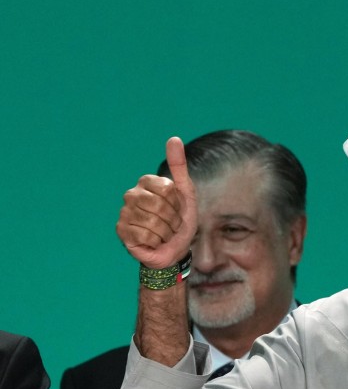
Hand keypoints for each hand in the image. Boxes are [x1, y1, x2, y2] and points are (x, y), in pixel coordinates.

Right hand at [116, 137, 196, 268]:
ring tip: (163, 233)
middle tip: (171, 224)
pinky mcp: (121, 231)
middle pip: (160, 206)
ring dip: (165, 232)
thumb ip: (179, 166)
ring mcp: (124, 212)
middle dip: (172, 219)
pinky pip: (144, 235)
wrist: (175, 250)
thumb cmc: (180, 221)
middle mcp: (131, 195)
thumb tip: (174, 139)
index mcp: (146, 183)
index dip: (177, 203)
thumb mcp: (186, 193)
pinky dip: (155, 241)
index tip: (176, 208)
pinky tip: (153, 241)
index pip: (167, 189)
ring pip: (152, 222)